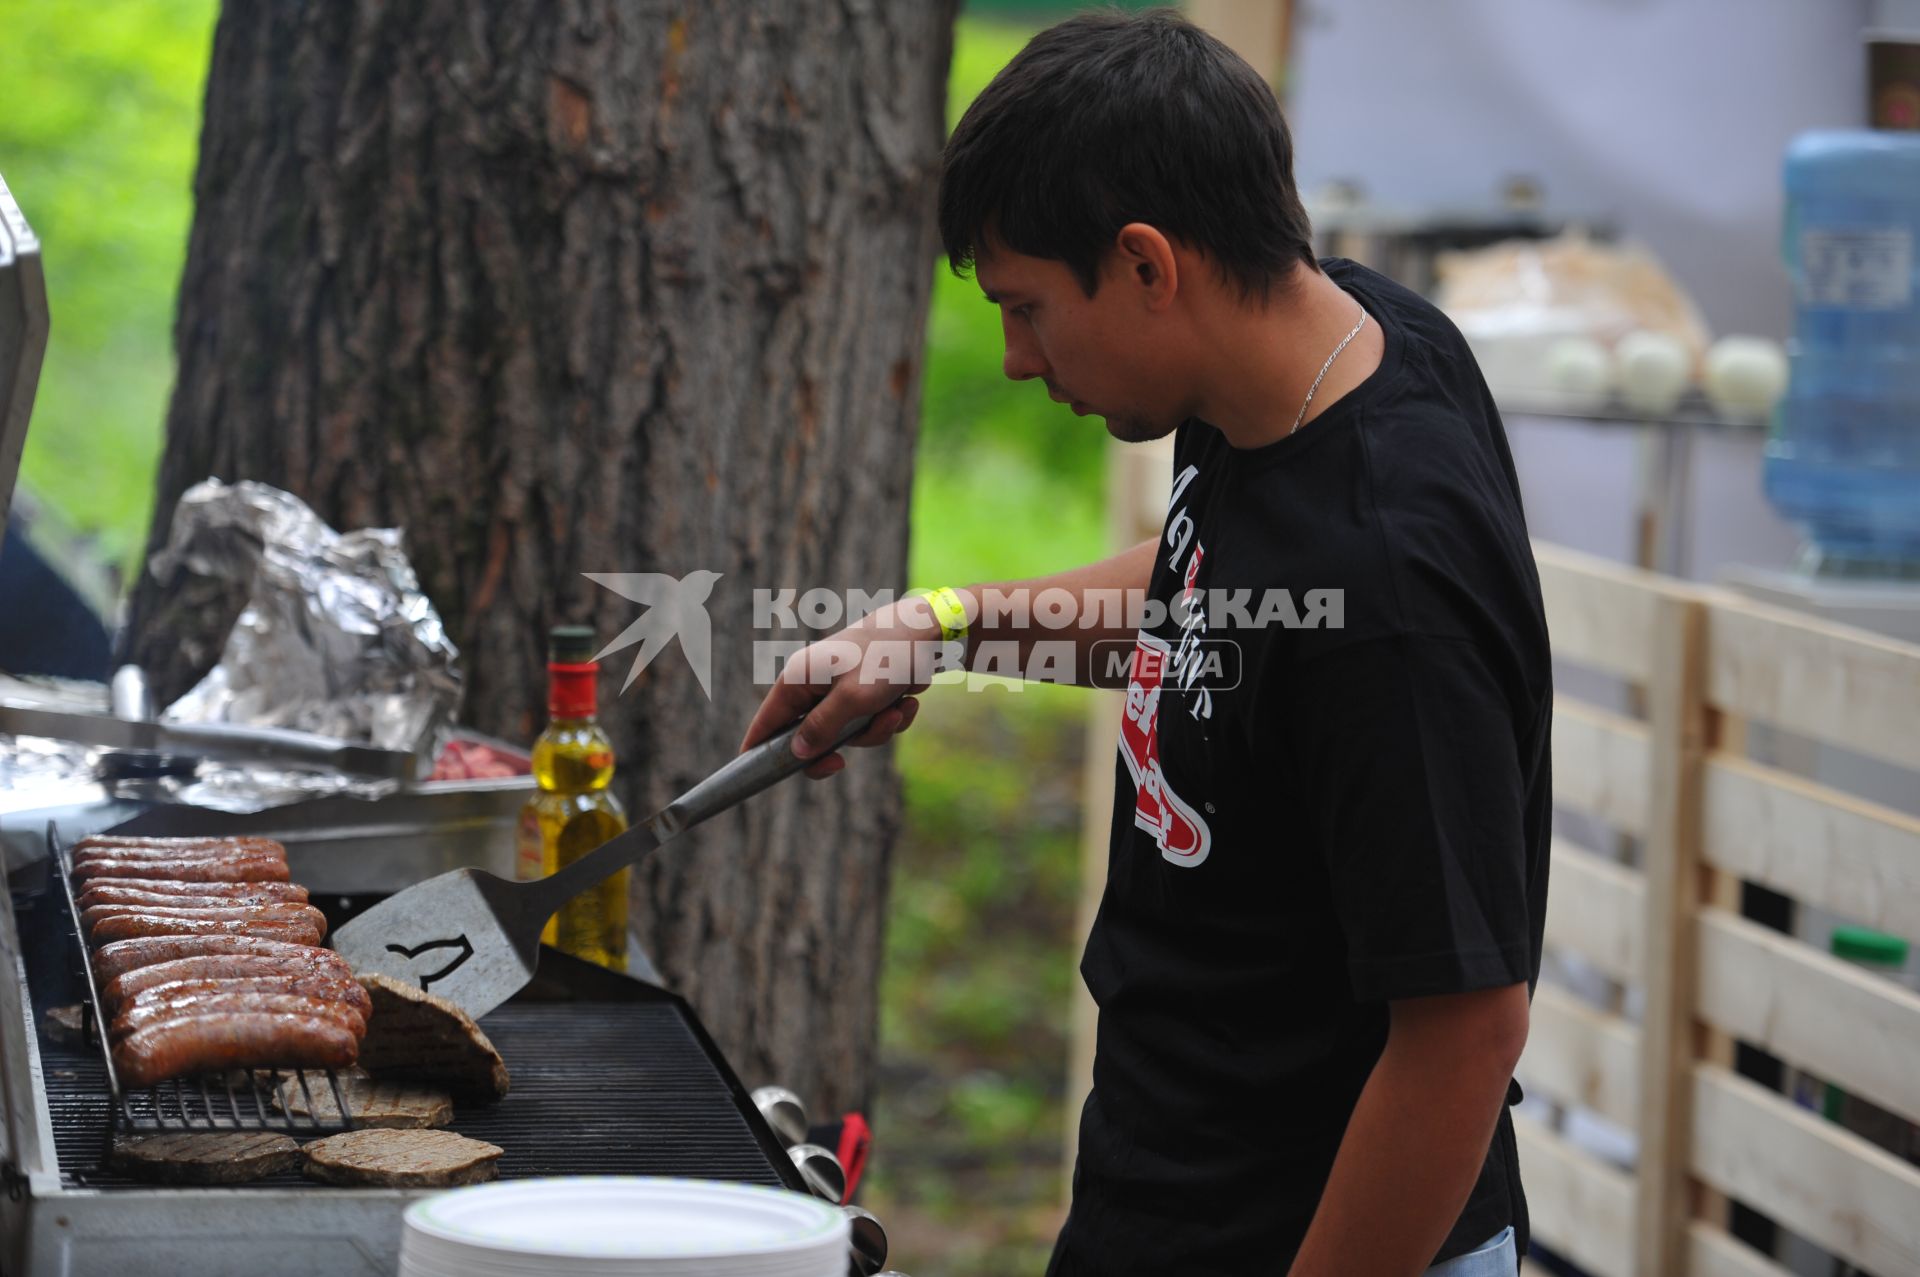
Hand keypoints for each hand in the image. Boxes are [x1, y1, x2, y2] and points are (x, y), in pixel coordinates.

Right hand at [738, 595, 953, 777]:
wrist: (931, 632)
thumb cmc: (887, 657)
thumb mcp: (853, 700)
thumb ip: (821, 729)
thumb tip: (795, 754)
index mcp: (799, 678)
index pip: (767, 721)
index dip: (757, 750)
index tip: (752, 777)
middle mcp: (815, 684)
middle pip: (812, 736)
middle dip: (841, 744)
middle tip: (843, 762)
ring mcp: (842, 688)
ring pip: (849, 733)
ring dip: (876, 729)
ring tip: (897, 710)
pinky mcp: (867, 691)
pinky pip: (872, 722)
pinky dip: (891, 718)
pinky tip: (909, 701)